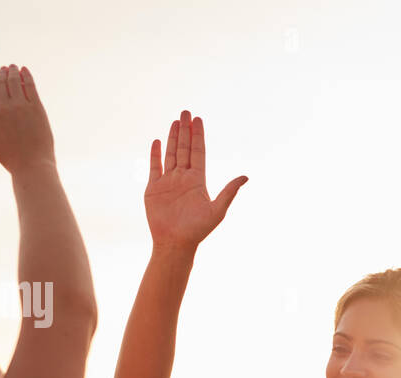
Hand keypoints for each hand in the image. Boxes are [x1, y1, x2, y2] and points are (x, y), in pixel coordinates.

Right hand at [0, 65, 54, 173]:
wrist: (31, 165)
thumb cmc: (9, 156)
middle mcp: (3, 108)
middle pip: (0, 84)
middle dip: (2, 73)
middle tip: (5, 68)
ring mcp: (20, 107)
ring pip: (14, 81)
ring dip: (13, 71)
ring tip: (15, 67)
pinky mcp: (36, 108)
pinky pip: (30, 86)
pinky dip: (27, 75)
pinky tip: (25, 70)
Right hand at [145, 110, 247, 250]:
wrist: (175, 243)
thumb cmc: (197, 230)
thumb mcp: (217, 210)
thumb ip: (229, 192)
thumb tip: (246, 176)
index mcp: (198, 181)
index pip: (198, 153)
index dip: (198, 136)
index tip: (198, 120)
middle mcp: (183, 178)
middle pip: (184, 149)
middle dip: (185, 131)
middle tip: (186, 112)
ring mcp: (168, 182)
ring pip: (170, 154)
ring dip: (172, 138)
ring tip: (174, 121)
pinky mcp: (153, 188)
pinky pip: (154, 167)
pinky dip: (155, 154)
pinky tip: (157, 141)